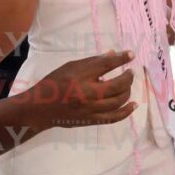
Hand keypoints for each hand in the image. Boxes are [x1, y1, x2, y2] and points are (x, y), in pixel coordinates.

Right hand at [18, 50, 137, 127]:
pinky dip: (126, 111)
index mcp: (79, 75)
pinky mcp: (91, 120)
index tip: (131, 54)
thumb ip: (92, 62)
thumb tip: (112, 54)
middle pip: (117, 85)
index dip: (121, 59)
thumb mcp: (70, 67)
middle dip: (128, 77)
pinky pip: (113, 117)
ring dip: (127, 91)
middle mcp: (86, 92)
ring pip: (118, 101)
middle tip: (130, 72)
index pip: (106, 65)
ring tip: (127, 85)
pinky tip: (134, 105)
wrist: (40, 108)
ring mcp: (90, 108)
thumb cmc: (54, 83)